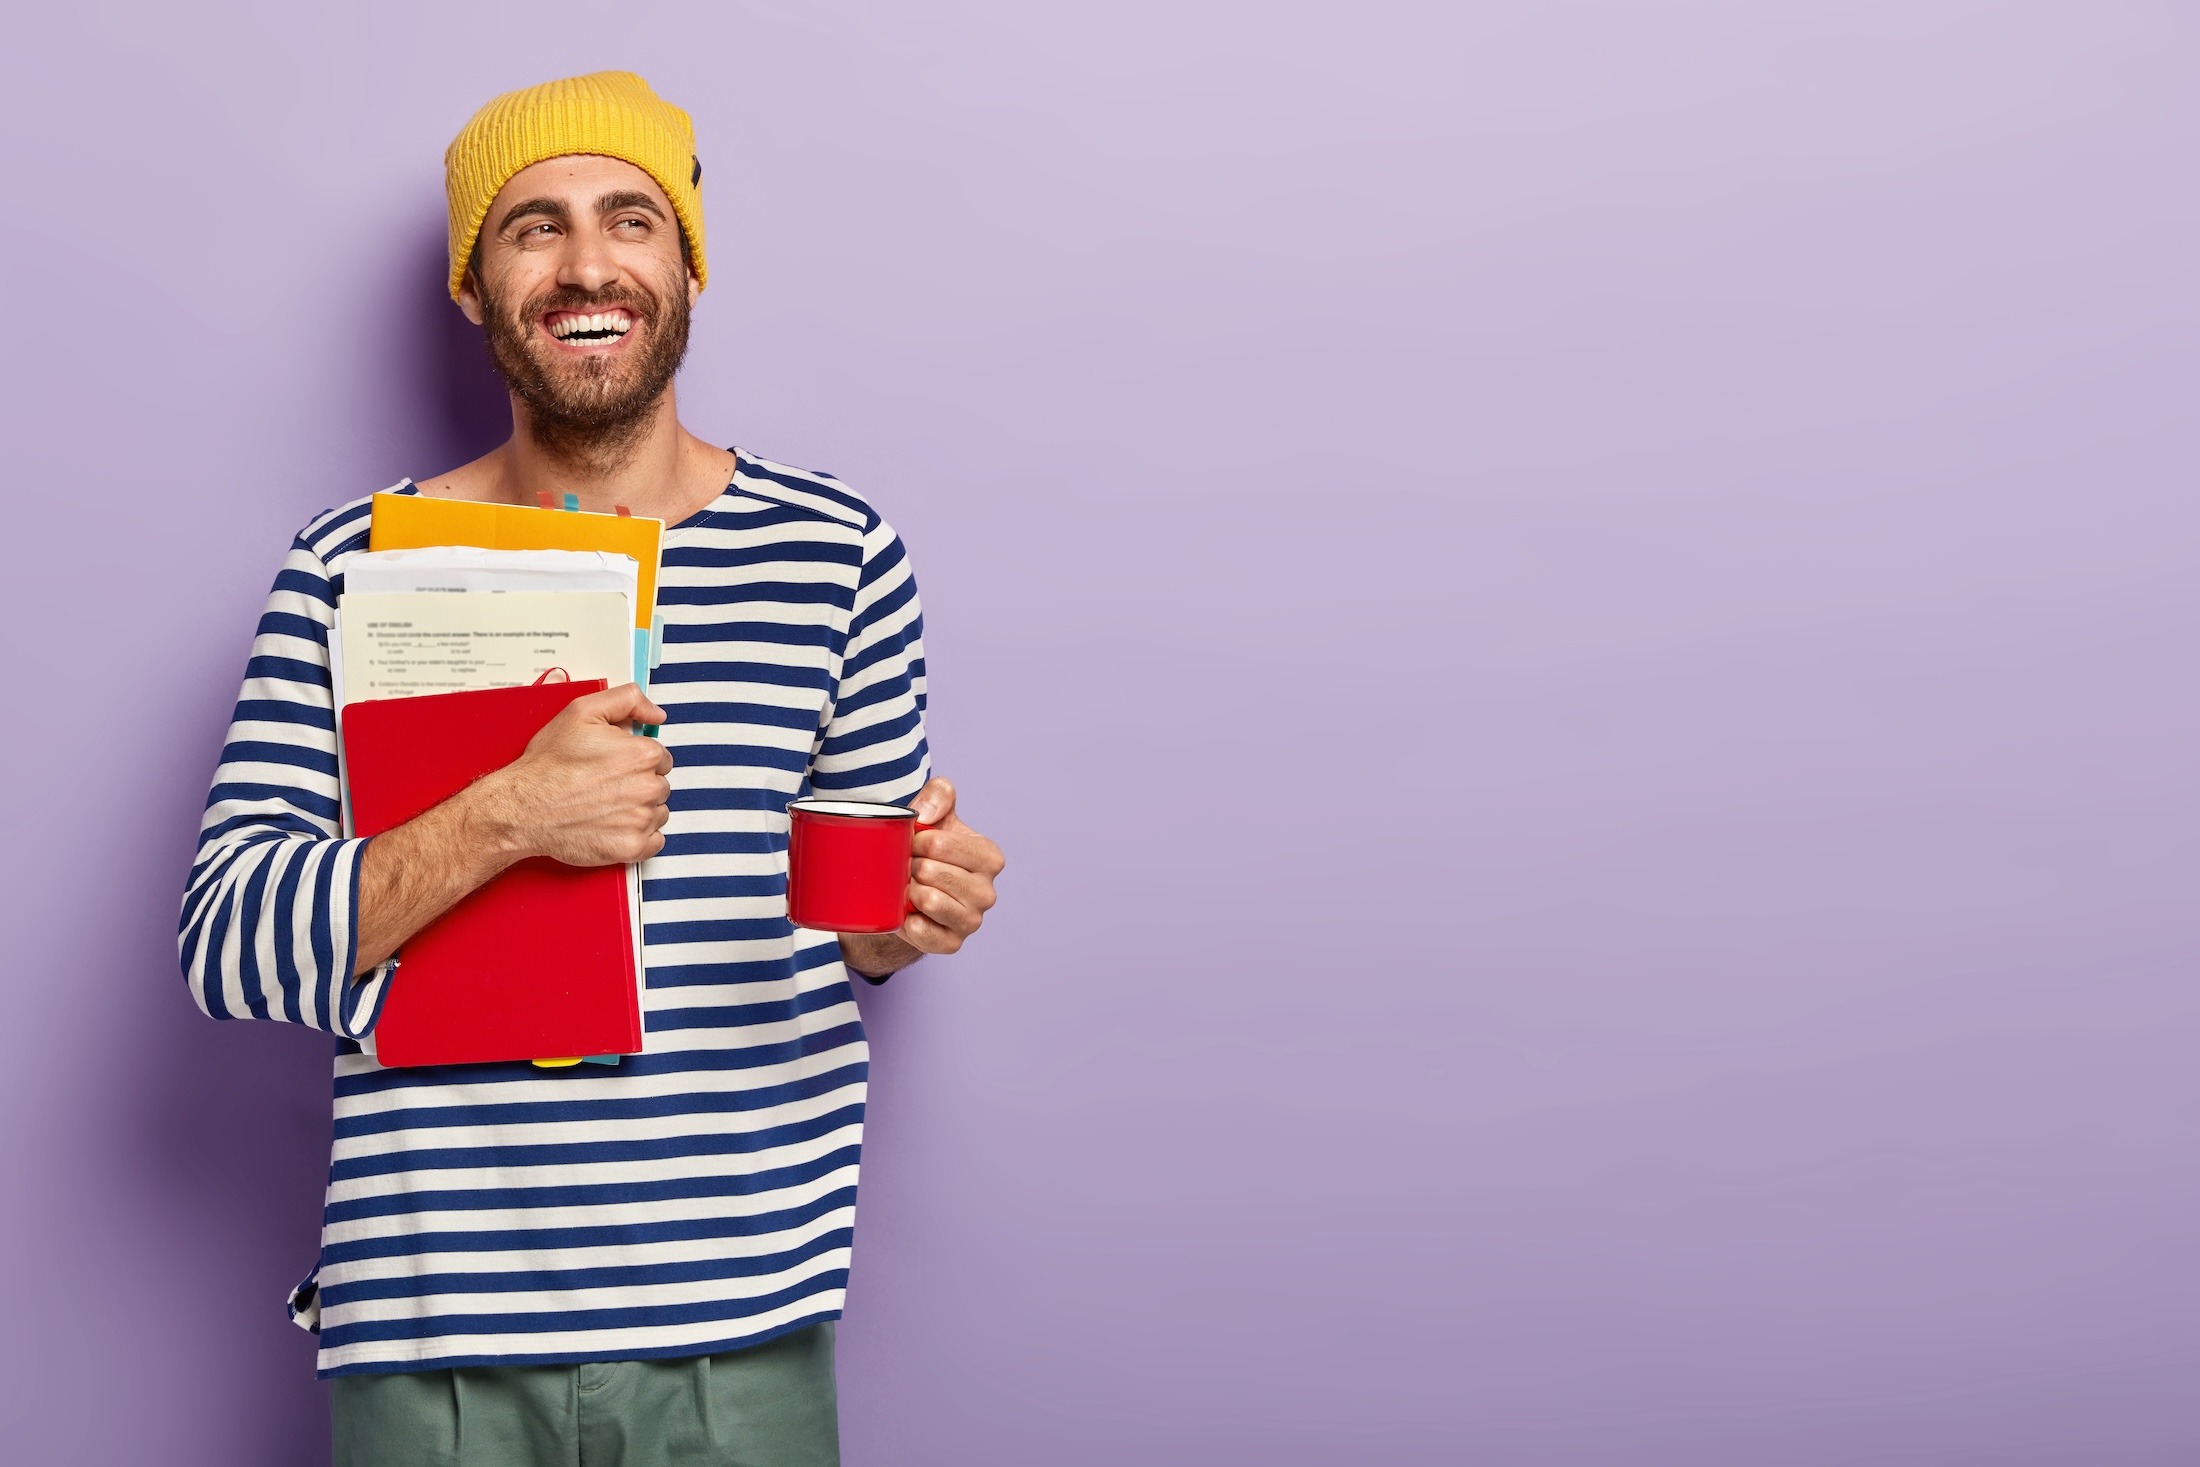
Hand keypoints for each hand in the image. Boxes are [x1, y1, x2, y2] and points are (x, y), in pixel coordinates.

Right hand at [472, 683, 672, 866]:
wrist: (522, 808)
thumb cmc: (548, 765)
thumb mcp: (582, 712)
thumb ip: (627, 701)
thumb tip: (656, 713)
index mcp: (643, 755)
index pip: (660, 757)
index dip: (636, 759)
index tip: (616, 764)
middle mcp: (648, 788)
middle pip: (660, 785)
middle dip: (638, 783)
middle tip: (605, 785)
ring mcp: (641, 820)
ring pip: (658, 812)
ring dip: (639, 809)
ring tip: (605, 804)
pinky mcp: (632, 847)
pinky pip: (654, 842)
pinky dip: (638, 836)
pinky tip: (613, 825)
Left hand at [900, 778, 1004, 953]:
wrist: (912, 890)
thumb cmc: (927, 848)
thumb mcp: (935, 813)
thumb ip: (939, 795)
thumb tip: (925, 815)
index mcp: (989, 857)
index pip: (939, 844)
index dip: (915, 841)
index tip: (911, 843)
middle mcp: (987, 892)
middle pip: (930, 872)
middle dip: (909, 866)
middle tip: (907, 867)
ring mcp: (972, 921)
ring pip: (928, 901)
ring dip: (907, 892)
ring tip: (907, 887)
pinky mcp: (952, 943)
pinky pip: (922, 931)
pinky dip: (906, 921)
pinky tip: (908, 912)